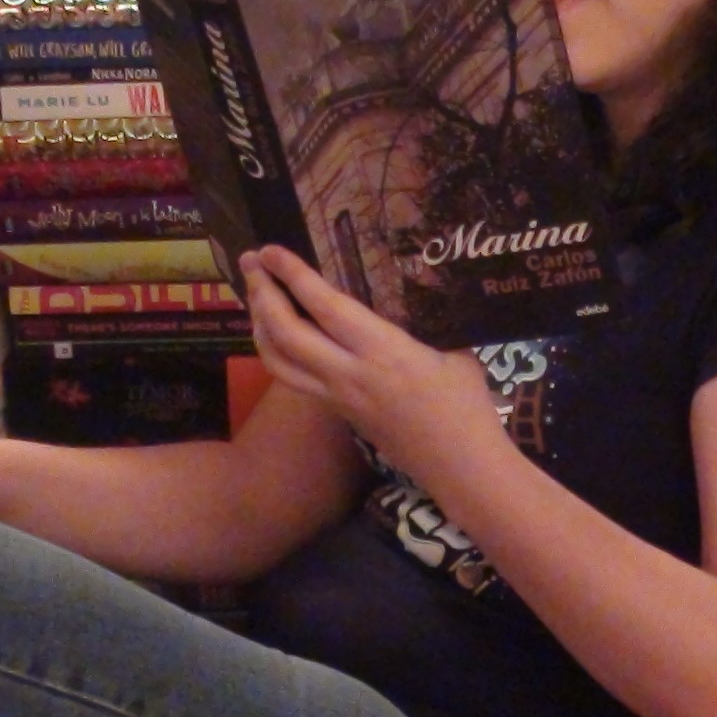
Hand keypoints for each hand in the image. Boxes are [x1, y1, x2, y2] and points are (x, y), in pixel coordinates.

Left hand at [239, 250, 503, 495]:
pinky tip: (278, 333)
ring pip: (278, 361)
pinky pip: (293, 378)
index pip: (325, 307)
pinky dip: (276, 350)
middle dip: (262, 293)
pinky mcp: (337, 412)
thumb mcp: (453, 350)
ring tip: (256, 296)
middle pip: (286, 333)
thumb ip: (424, 323)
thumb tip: (416, 291)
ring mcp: (338, 397)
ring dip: (259, 325)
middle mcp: (350, 373)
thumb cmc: (466, 405)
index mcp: (384, 351)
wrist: (458, 465)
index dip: (294, 276)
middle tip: (250, 263)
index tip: (270, 250)